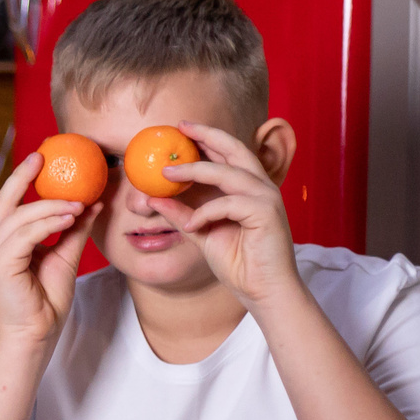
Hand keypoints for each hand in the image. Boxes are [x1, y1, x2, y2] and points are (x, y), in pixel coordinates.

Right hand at [0, 153, 97, 353]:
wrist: (36, 336)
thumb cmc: (45, 303)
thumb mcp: (65, 258)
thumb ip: (74, 231)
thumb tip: (93, 203)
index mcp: (5, 242)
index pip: (10, 203)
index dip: (22, 179)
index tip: (40, 159)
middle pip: (6, 202)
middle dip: (22, 177)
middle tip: (43, 158)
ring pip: (20, 217)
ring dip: (51, 206)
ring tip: (78, 203)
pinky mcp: (2, 265)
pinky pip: (25, 235)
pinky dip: (48, 223)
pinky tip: (68, 218)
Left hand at [151, 123, 300, 308]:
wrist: (264, 292)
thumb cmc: (239, 264)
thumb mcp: (202, 233)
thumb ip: (181, 214)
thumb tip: (153, 197)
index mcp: (249, 189)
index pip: (229, 154)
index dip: (207, 138)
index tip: (182, 128)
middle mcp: (261, 188)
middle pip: (235, 149)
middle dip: (207, 135)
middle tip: (180, 127)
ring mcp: (266, 198)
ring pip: (228, 173)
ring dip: (195, 171)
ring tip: (166, 174)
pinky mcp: (266, 213)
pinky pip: (229, 203)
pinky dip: (206, 212)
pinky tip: (193, 225)